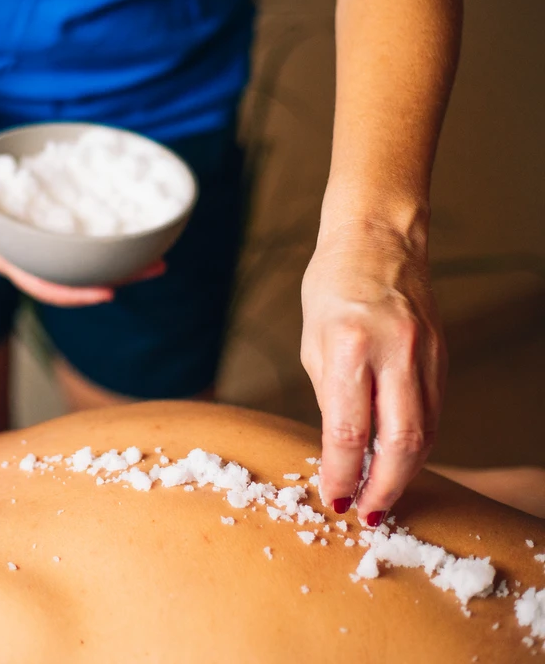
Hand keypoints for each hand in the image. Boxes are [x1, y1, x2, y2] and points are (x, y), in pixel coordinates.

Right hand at [0, 148, 162, 306]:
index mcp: (9, 261)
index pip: (45, 287)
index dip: (76, 294)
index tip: (108, 294)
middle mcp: (32, 260)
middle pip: (80, 278)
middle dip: (120, 278)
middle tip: (159, 266)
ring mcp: (45, 249)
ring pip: (89, 262)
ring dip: (124, 261)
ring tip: (161, 254)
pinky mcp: (53, 235)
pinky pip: (86, 241)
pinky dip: (110, 236)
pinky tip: (137, 226)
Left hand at [300, 220, 446, 525]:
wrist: (377, 240)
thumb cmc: (331, 288)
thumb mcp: (313, 343)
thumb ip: (330, 398)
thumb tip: (341, 451)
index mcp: (350, 346)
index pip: (348, 431)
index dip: (341, 474)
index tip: (333, 499)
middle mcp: (394, 351)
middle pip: (401, 442)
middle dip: (384, 488)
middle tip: (367, 514)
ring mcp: (425, 354)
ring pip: (426, 432)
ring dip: (405, 473)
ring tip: (381, 496)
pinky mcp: (442, 356)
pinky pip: (434, 412)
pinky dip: (418, 444)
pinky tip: (399, 460)